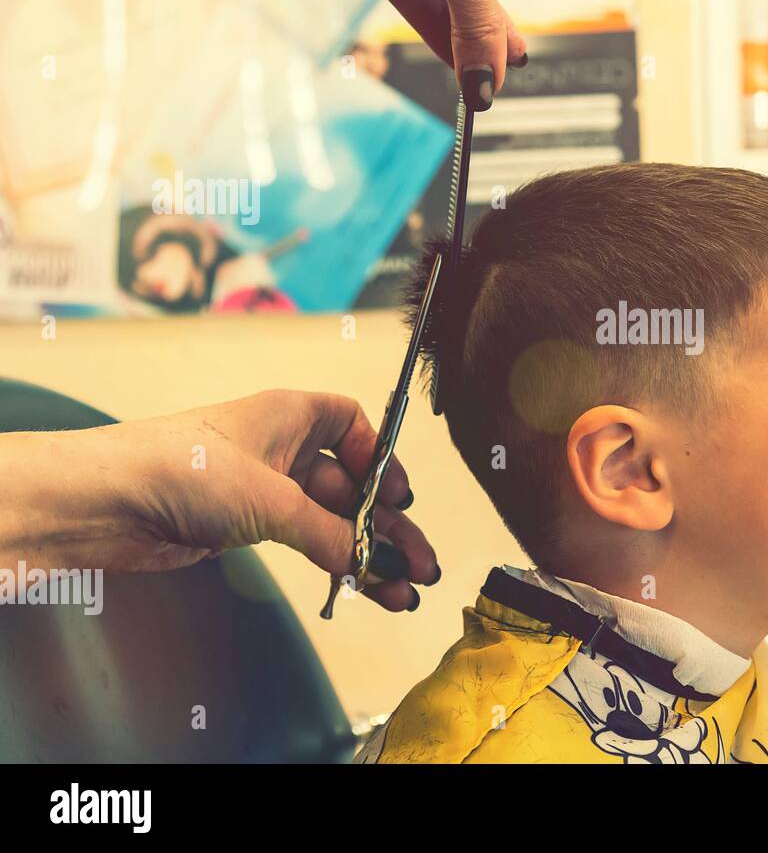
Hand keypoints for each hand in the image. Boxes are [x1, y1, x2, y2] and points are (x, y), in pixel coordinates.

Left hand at [0, 390, 437, 612]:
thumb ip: (331, 534)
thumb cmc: (182, 468)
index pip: (353, 423)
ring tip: (405, 591)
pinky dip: (335, 564)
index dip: (380, 455)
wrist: (106, 503)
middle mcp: (281, 449)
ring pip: (333, 521)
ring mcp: (264, 491)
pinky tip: (364, 589)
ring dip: (369, 554)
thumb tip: (378, 564)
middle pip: (352, 484)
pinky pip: (308, 544)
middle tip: (421, 563)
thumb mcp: (271, 499)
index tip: (397, 494)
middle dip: (389, 526)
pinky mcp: (246, 528)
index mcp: (290, 415)